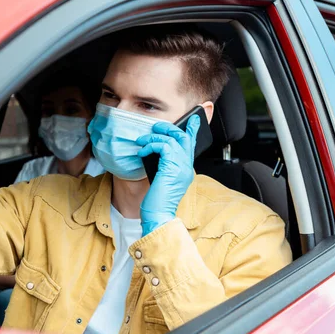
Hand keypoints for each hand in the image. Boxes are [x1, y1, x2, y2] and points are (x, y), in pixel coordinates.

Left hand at [136, 115, 199, 235]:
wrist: (158, 215)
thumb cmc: (157, 202)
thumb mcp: (162, 179)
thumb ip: (164, 165)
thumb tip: (155, 151)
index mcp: (185, 169)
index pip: (191, 145)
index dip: (191, 130)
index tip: (192, 119)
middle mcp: (186, 166)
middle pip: (184, 137)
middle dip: (170, 128)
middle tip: (157, 126)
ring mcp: (181, 166)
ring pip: (173, 138)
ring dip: (155, 136)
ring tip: (143, 140)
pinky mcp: (172, 166)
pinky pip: (164, 145)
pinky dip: (151, 145)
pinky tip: (142, 151)